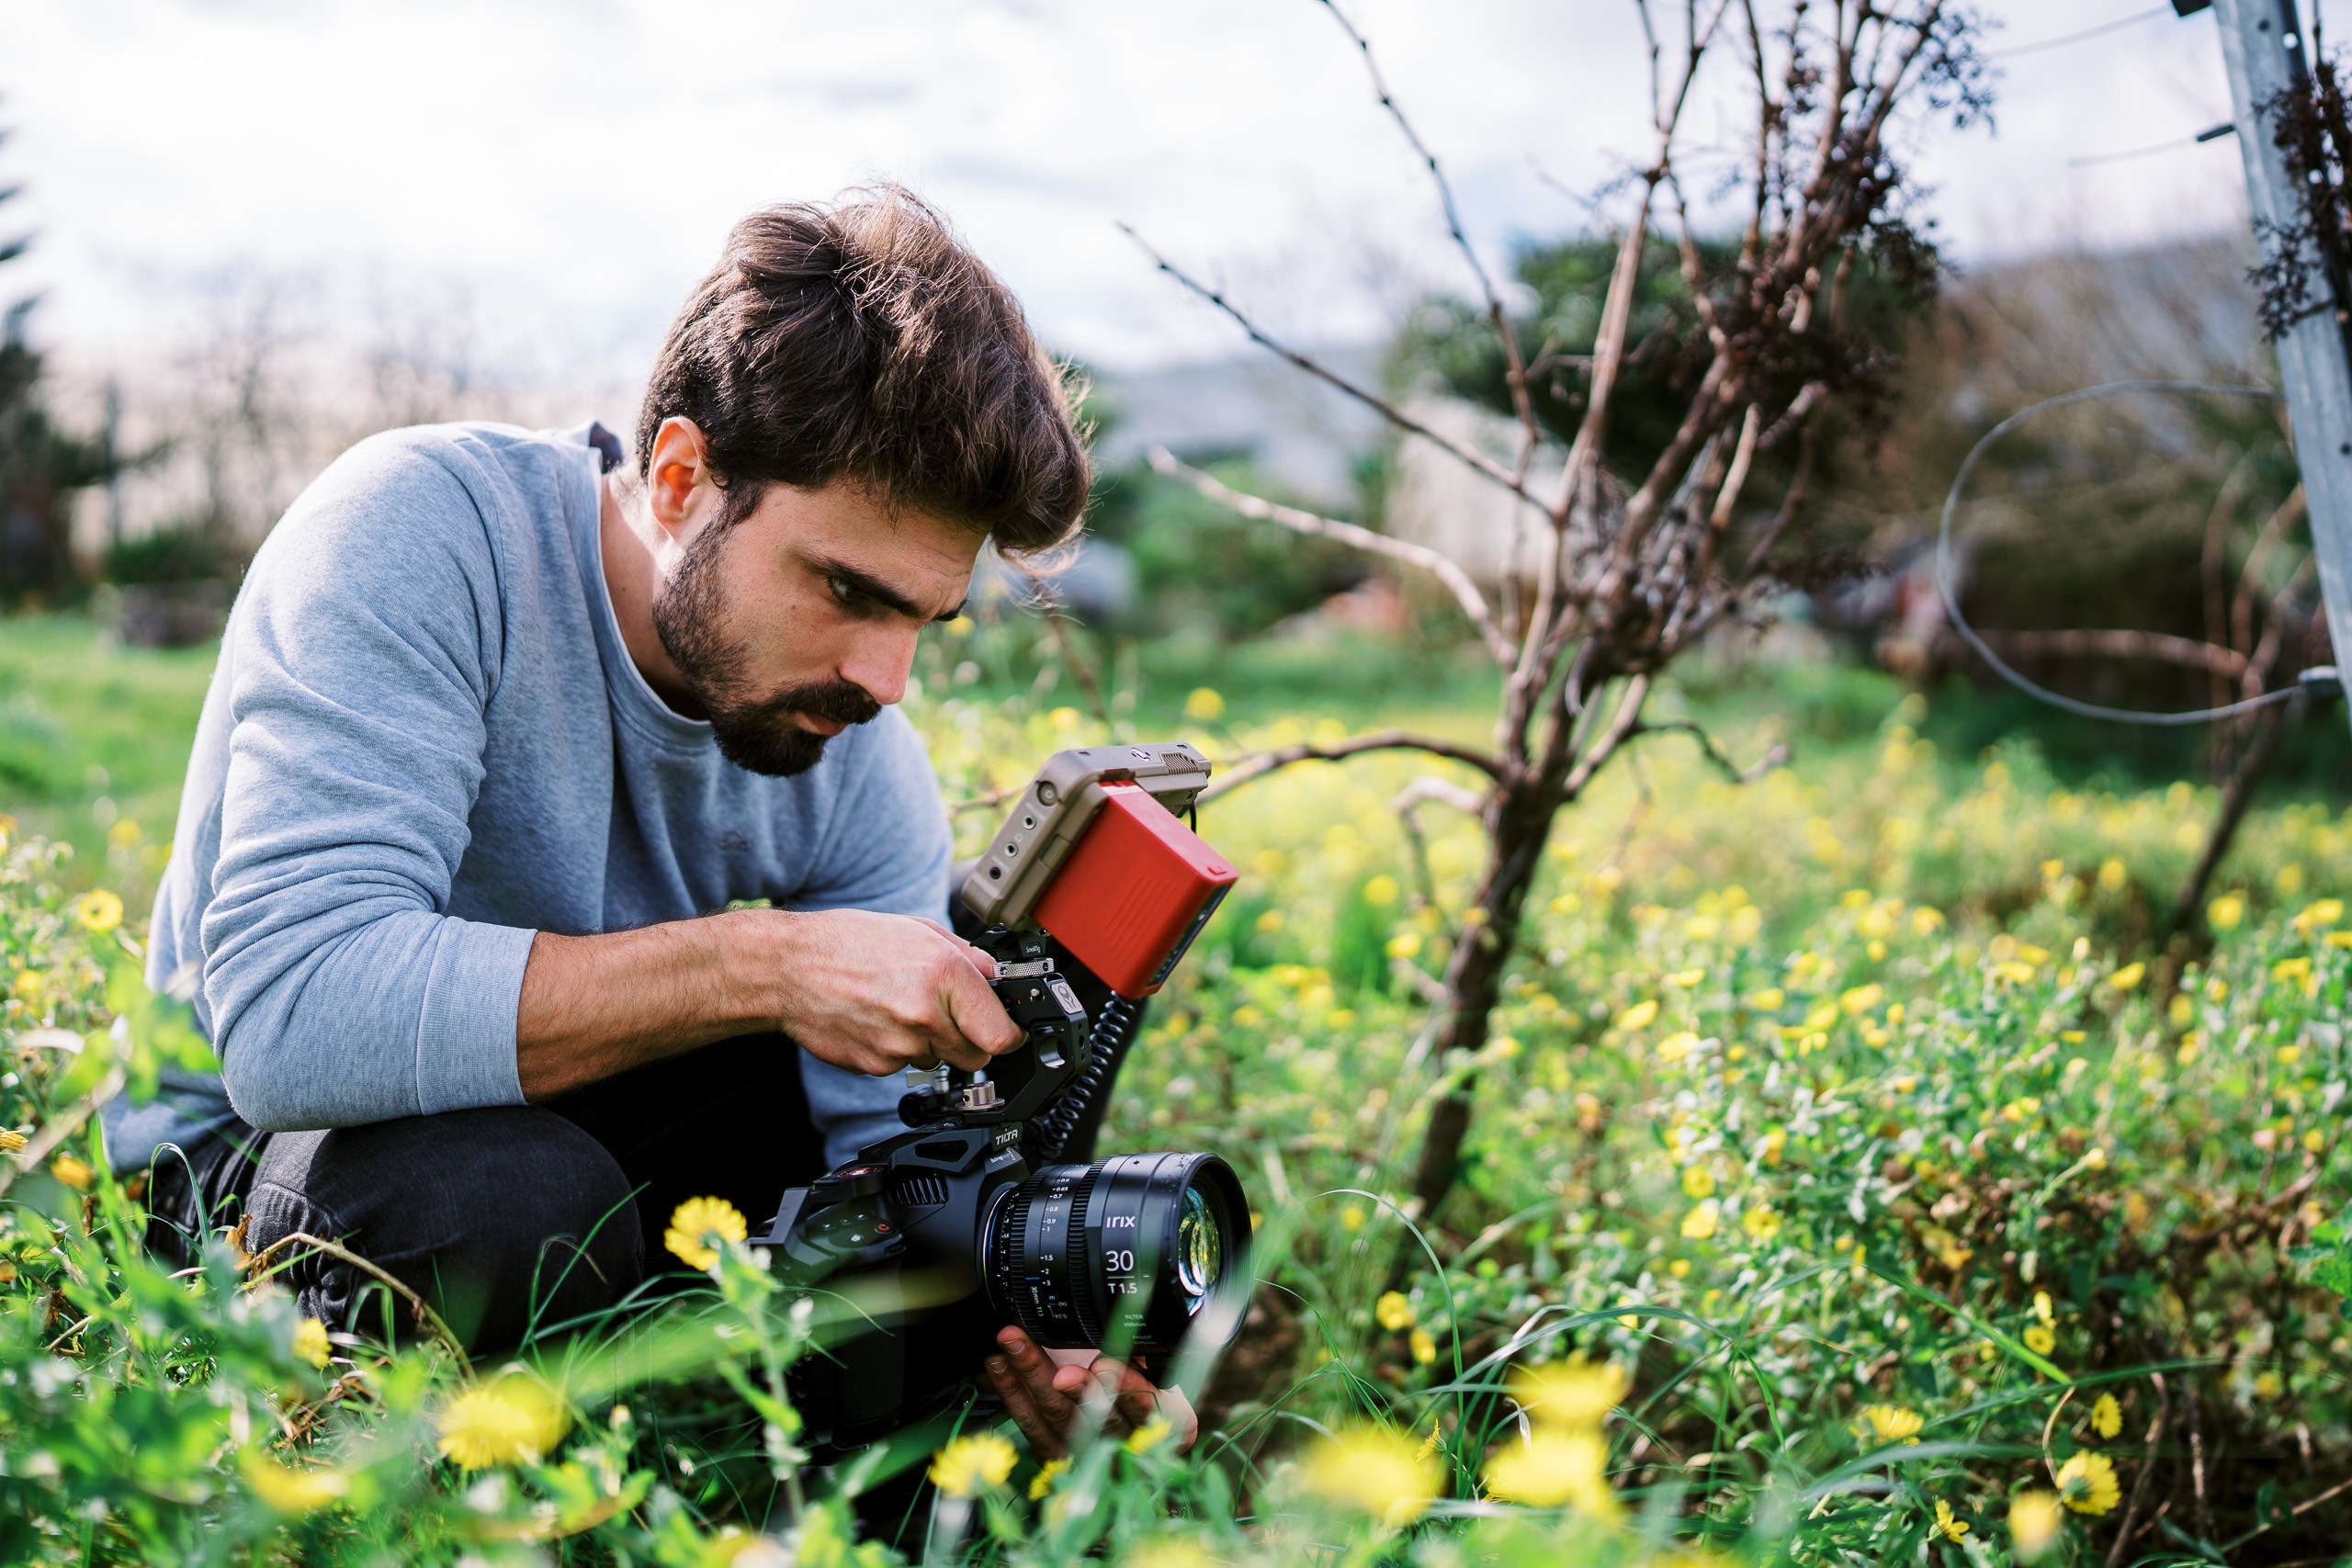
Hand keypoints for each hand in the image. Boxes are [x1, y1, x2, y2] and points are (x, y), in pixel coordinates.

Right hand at [767, 909, 1022, 1075]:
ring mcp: (898, 1047)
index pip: (1002, 1035)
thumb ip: (969, 958)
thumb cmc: (850, 943)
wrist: (790, 969)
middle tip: (950, 1013)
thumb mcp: (920, 930)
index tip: (1008, 1031)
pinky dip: (901, 1048)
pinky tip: (880, 1020)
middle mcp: (924, 1015)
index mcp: (944, 975)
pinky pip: (906, 1065)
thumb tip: (1000, 979)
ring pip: (940, 1061)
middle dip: (972, 1038)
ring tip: (902, 1007)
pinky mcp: (875, 1067)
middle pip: (977, 1056)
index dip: (1010, 1035)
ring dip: (933, 1042)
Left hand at [981, 1325, 1198, 1459]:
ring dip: (1034, 1375)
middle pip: (1100, 1416)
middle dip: (1078, 1389)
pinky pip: (1029, 1423)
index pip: (1146, 1406)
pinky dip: (1012, 1390)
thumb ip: (1148, 1347)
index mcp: (1168, 1422)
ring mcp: (1088, 1454)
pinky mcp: (1053, 1454)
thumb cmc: (1144, 1382)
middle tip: (1061, 1371)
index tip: (1105, 1363)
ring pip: (1057, 1415)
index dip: (1126, 1386)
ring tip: (1016, 1343)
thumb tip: (1137, 1317)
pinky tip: (1000, 1364)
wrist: (1124, 1421)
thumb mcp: (1159, 1364)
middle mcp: (1127, 1443)